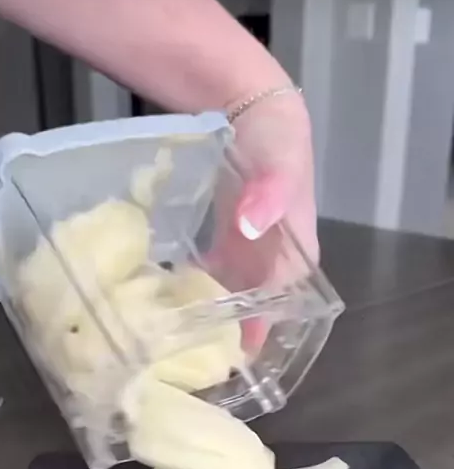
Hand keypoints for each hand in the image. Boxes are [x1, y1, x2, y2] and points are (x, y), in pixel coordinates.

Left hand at [204, 91, 318, 349]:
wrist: (251, 104)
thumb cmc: (276, 136)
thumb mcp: (281, 159)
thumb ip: (271, 192)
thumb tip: (251, 227)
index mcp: (297, 251)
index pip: (285, 304)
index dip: (263, 331)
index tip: (235, 357)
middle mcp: (276, 260)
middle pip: (260, 310)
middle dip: (234, 335)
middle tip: (199, 364)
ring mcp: (251, 253)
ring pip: (236, 298)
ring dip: (214, 320)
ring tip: (182, 347)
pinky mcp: (228, 244)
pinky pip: (214, 277)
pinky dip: (196, 292)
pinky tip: (170, 304)